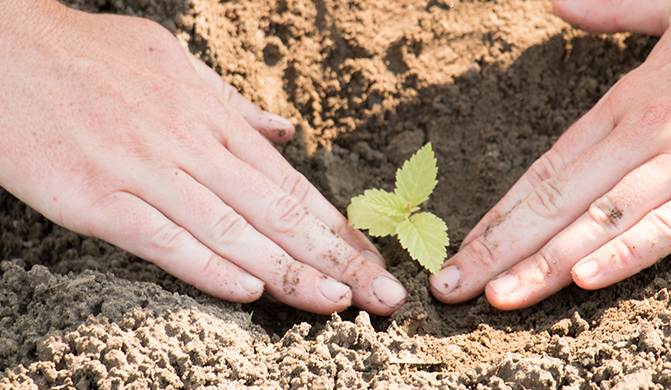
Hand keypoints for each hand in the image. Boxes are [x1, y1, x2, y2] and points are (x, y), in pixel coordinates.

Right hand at [0, 0, 406, 314]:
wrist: (2, 47)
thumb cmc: (90, 56)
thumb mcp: (173, 63)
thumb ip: (230, 104)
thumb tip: (283, 131)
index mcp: (212, 117)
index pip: (290, 184)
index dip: (337, 228)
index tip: (373, 260)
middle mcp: (189, 145)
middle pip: (277, 212)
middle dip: (337, 259)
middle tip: (383, 295)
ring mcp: (143, 171)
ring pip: (232, 231)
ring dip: (289, 271)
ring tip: (338, 303)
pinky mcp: (94, 198)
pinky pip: (162, 239)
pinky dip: (207, 267)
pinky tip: (248, 292)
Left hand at [430, 0, 670, 308]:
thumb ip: (612, 14)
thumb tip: (559, 3)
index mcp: (626, 103)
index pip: (544, 171)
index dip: (499, 216)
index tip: (462, 249)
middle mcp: (646, 133)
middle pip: (557, 200)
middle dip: (501, 250)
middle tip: (454, 288)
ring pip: (603, 219)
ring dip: (546, 263)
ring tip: (500, 298)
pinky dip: (628, 252)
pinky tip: (587, 281)